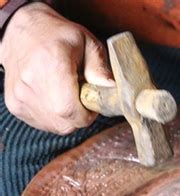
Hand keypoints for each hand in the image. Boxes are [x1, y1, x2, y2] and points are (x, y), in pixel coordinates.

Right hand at [0, 3, 113, 133]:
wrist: (22, 32)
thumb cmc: (57, 35)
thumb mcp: (87, 42)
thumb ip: (100, 68)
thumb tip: (111, 89)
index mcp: (52, 64)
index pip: (70, 110)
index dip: (88, 114)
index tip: (92, 101)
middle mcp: (31, 82)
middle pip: (65, 123)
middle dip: (81, 116)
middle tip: (81, 96)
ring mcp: (20, 96)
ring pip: (55, 126)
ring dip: (68, 117)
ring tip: (67, 94)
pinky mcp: (15, 105)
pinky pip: (44, 124)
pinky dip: (55, 117)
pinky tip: (55, 97)